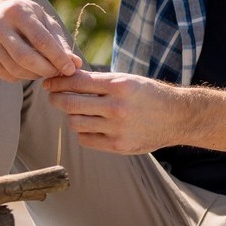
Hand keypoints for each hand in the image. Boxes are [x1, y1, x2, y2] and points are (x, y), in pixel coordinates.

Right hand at [0, 0, 82, 82]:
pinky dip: (22, 77)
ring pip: (16, 70)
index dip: (58, 58)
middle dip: (47, 70)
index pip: (41, 40)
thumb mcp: (45, 21)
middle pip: (25, 58)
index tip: (71, 69)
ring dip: (36, 75)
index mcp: (17, 12)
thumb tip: (76, 65)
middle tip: (59, 73)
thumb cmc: (26, 17)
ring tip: (44, 69)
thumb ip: (60, 43)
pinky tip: (27, 68)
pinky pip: (7, 75)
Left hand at [44, 69, 184, 154]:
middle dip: (56, 99)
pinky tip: (89, 126)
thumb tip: (65, 79)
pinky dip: (83, 132)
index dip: (58, 82)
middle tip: (53, 97)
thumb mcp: (127, 80)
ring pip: (76, 123)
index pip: (77, 82)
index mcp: (119, 85)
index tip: (49, 82)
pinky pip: (86, 140)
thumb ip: (98, 82)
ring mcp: (117, 129)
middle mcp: (117, 107)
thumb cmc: (148, 95)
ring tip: (76, 111)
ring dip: (71, 116)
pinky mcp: (119, 146)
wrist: (176, 117)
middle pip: (70, 104)